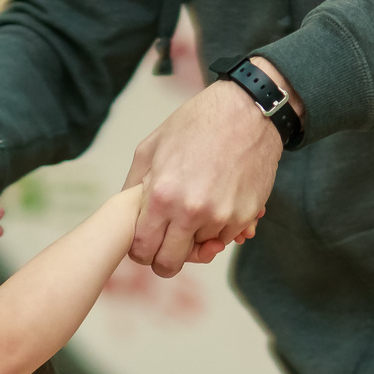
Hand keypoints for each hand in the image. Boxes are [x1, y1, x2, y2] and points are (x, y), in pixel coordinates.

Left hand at [123, 56, 296, 276]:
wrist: (249, 109)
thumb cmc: (197, 124)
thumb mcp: (151, 148)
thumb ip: (133, 187)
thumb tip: (125, 217)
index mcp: (162, 196)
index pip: (142, 250)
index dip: (141, 253)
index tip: (146, 246)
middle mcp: (191, 212)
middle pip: (169, 263)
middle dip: (165, 259)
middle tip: (168, 244)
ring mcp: (221, 216)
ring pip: (200, 250)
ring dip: (197, 238)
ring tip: (199, 208)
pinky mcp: (245, 215)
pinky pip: (226, 238)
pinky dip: (221, 228)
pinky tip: (220, 202)